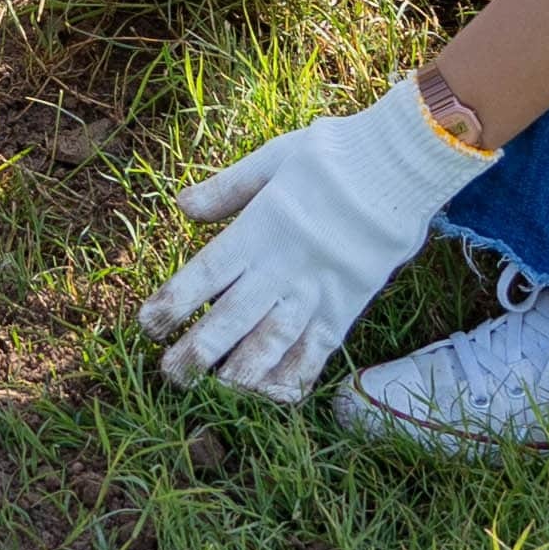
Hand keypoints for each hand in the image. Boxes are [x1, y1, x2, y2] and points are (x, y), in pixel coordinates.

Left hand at [137, 77, 494, 399]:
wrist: (400, 167)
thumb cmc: (333, 155)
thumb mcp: (273, 158)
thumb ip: (228, 189)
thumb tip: (181, 207)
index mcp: (260, 228)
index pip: (206, 273)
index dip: (175, 302)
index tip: (148, 325)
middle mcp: (283, 266)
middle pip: (232, 318)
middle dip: (198, 351)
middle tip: (170, 376)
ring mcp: (316, 290)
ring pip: (271, 342)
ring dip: (240, 371)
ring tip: (215, 391)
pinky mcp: (347, 305)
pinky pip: (318, 348)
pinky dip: (297, 374)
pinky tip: (274, 394)